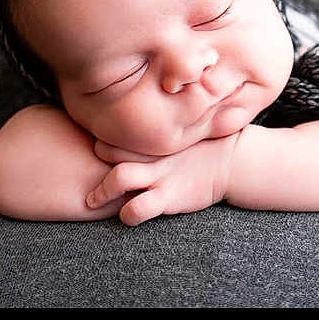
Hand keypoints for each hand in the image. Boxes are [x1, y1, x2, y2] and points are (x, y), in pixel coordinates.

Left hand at [86, 132, 242, 226]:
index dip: (102, 135)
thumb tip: (147, 104)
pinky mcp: (168, 197)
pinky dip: (127, 214)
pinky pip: (139, 208)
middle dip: (95, 157)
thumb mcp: (184, 127)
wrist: (235, 161)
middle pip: (109, 150)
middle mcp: (151, 154)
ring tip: (91, 200)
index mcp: (153, 136)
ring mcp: (159, 176)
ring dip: (101, 191)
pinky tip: (125, 215)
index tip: (93, 141)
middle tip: (83, 168)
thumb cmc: (207, 144)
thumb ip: (163, 123)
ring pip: (119, 178)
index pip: (117, 131)